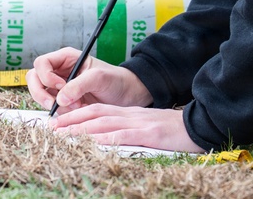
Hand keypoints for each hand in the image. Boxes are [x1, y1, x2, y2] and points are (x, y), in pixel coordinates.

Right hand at [26, 47, 151, 112]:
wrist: (126, 95)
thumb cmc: (115, 80)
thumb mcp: (99, 78)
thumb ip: (79, 85)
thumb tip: (60, 98)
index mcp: (66, 58)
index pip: (42, 63)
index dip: (46, 76)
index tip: (61, 86)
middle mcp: (59, 71)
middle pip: (34, 78)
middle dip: (40, 92)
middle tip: (54, 104)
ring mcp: (59, 87)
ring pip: (39, 94)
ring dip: (51, 104)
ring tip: (74, 107)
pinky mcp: (63, 102)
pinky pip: (51, 107)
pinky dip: (60, 112)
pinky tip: (76, 111)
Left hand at [52, 104, 204, 152]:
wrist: (202, 124)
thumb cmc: (177, 129)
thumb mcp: (151, 127)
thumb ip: (132, 130)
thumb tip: (111, 139)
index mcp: (131, 113)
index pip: (98, 109)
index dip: (77, 114)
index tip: (59, 121)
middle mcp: (131, 115)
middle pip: (95, 113)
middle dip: (71, 120)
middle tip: (50, 128)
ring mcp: (140, 123)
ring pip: (104, 122)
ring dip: (80, 128)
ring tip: (61, 135)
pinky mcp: (149, 134)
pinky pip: (123, 135)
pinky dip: (105, 137)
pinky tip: (92, 141)